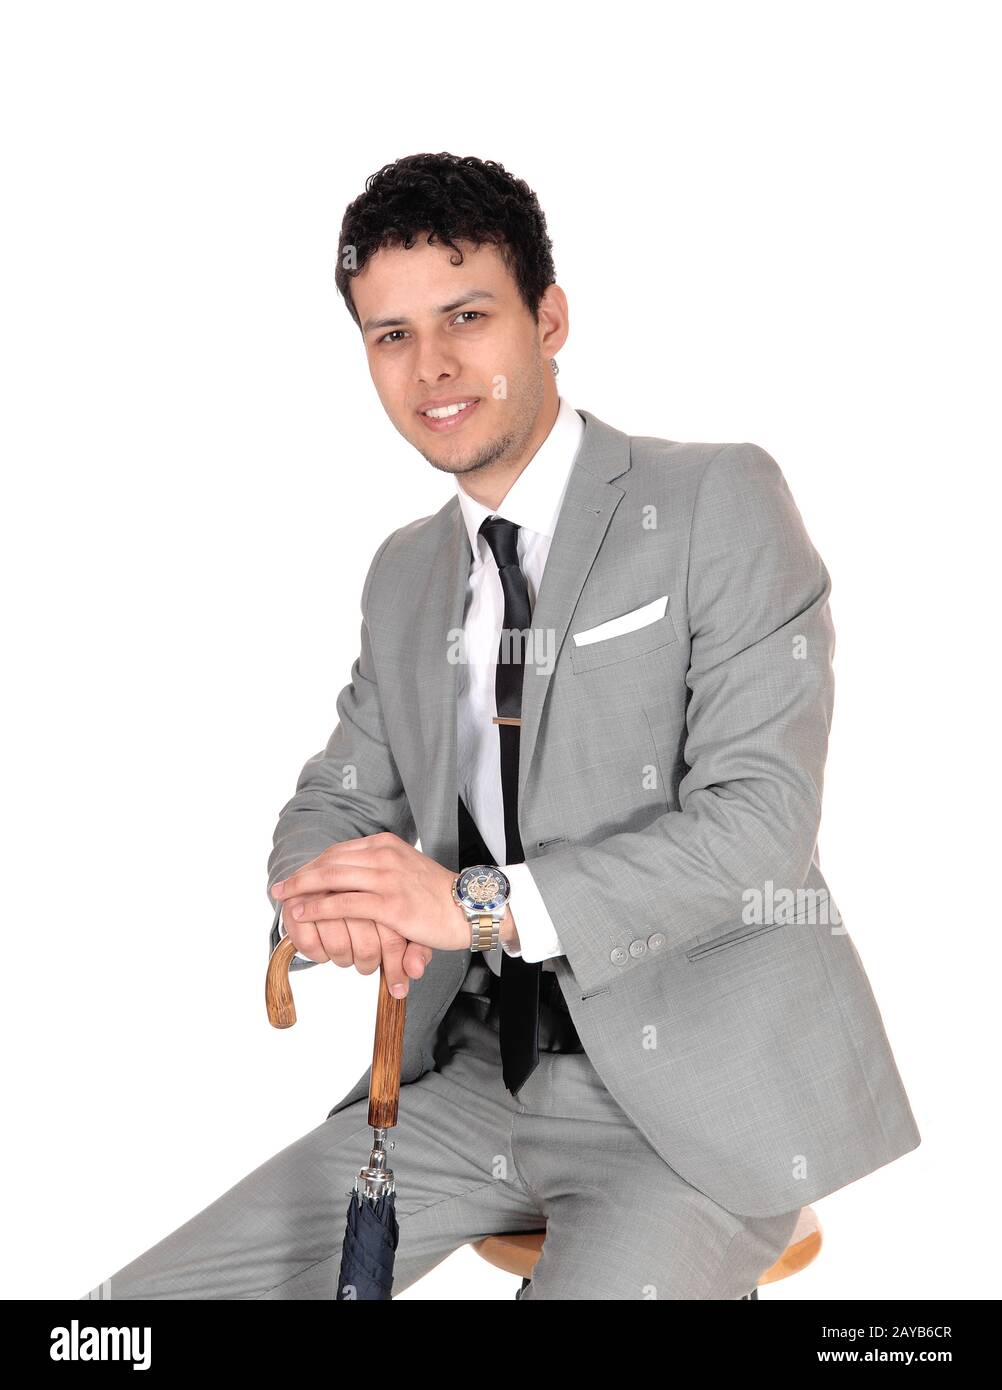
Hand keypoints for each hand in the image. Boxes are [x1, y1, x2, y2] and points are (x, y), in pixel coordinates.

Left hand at [271, 833, 468, 991]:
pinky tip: (304, 913)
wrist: (470, 907)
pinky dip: (319, 908)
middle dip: (301, 875)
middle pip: (330, 861)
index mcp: (386, 845)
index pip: (339, 851)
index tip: (297, 877)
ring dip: (302, 889)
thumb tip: (355, 882)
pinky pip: (344, 904)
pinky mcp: (390, 905)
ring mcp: (386, 878)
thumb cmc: (438, 895)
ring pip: (331, 878)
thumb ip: (380, 871)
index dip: (314, 864)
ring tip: (284, 899)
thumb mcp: (406, 871)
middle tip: (280, 887)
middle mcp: (384, 855)